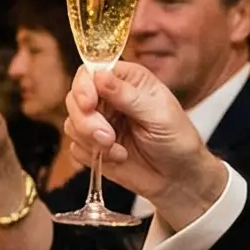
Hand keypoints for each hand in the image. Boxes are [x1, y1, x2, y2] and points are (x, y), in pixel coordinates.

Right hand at [64, 61, 224, 227]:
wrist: (178, 177)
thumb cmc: (177, 140)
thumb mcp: (159, 115)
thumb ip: (128, 96)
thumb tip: (99, 75)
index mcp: (127, 81)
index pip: (91, 72)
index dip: (84, 87)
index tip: (89, 105)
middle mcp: (109, 98)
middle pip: (74, 98)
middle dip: (86, 121)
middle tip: (107, 138)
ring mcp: (98, 121)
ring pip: (72, 124)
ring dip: (91, 141)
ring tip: (119, 151)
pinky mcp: (91, 145)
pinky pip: (75, 147)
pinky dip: (93, 155)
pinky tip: (117, 158)